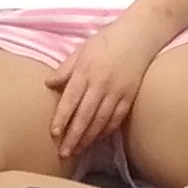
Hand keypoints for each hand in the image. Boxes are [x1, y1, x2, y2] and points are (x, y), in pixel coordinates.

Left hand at [47, 10, 163, 163]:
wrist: (139, 35)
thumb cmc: (107, 41)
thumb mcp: (82, 50)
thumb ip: (65, 68)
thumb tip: (48, 84)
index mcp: (85, 72)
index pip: (70, 100)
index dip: (62, 119)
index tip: (54, 134)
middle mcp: (100, 84)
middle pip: (84, 116)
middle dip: (73, 136)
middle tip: (64, 153)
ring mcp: (117, 92)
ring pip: (100, 121)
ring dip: (88, 138)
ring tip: (78, 150)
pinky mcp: (129, 96)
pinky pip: (116, 118)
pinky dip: (106, 130)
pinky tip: (97, 139)